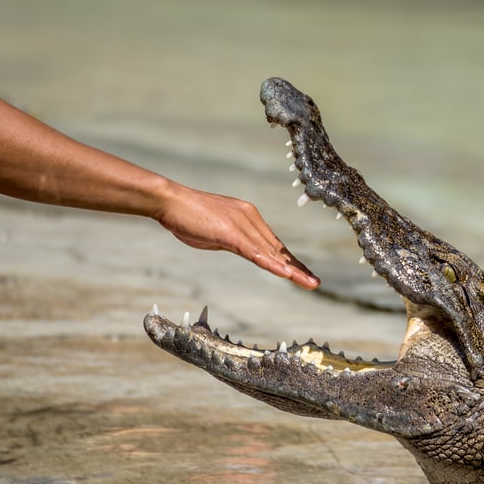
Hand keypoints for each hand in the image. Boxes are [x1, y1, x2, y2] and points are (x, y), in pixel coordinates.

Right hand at [155, 185, 318, 288]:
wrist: (169, 200)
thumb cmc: (188, 216)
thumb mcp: (217, 232)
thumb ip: (233, 240)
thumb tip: (243, 249)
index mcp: (249, 216)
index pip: (273, 243)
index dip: (289, 260)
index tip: (303, 274)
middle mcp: (250, 218)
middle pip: (278, 248)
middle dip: (297, 268)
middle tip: (314, 283)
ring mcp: (241, 224)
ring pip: (271, 252)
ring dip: (291, 270)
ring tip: (307, 283)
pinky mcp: (230, 232)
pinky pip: (255, 252)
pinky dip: (272, 264)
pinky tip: (286, 275)